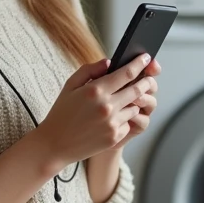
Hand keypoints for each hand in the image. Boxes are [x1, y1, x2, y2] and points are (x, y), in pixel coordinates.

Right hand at [36, 52, 155, 168]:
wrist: (55, 144)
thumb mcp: (70, 85)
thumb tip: (110, 62)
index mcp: (95, 90)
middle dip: (146, 82)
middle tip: (148, 78)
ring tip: (119, 102)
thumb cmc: (61, 113)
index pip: (126, 73)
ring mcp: (112, 123)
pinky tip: (109, 120)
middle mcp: (107, 107)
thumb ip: (90, 70)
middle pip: (138, 90)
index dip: (139, 64)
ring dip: (132, 102)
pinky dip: (123, 119)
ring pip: (135, 107)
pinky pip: (128, 123)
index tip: (146, 58)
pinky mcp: (115, 137)